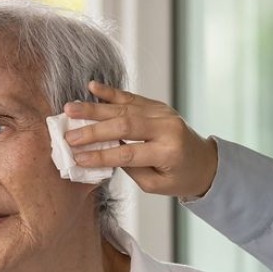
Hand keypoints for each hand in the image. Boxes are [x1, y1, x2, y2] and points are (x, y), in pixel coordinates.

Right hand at [63, 82, 218, 197]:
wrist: (204, 162)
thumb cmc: (179, 178)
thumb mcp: (157, 184)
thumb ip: (131, 168)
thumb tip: (102, 151)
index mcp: (169, 151)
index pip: (128, 153)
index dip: (101, 155)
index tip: (77, 158)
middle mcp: (167, 128)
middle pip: (124, 125)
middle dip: (93, 130)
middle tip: (69, 135)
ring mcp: (163, 113)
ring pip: (124, 109)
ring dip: (95, 108)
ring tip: (70, 109)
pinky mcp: (158, 106)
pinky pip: (131, 98)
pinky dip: (110, 93)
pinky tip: (92, 87)